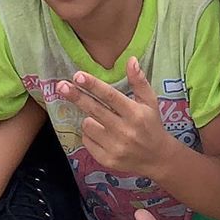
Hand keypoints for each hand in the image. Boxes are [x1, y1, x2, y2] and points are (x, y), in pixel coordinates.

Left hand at [59, 59, 169, 176]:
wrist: (157, 158)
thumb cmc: (151, 125)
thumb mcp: (150, 101)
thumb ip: (139, 81)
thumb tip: (131, 59)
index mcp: (135, 113)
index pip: (110, 96)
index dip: (93, 85)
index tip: (77, 76)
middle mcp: (125, 130)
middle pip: (94, 109)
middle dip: (76, 96)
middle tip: (61, 86)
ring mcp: (115, 147)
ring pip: (88, 124)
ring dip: (90, 118)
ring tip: (102, 120)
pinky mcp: (107, 160)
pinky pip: (87, 141)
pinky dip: (90, 134)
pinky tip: (102, 134)